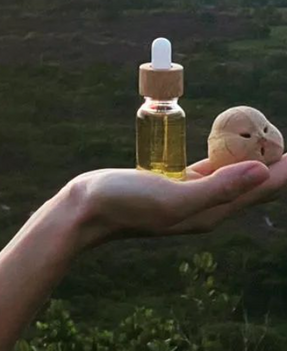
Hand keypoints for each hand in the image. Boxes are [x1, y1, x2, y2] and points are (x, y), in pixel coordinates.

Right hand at [66, 156, 286, 248]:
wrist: (84, 211)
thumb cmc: (125, 203)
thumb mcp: (172, 195)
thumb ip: (217, 187)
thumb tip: (263, 173)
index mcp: (211, 212)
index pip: (261, 190)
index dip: (284, 171)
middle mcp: (205, 207)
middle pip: (251, 185)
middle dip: (274, 165)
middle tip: (285, 139)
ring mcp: (188, 197)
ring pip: (231, 177)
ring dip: (251, 160)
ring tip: (265, 138)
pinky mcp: (170, 186)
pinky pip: (207, 171)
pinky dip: (222, 158)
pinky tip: (225, 147)